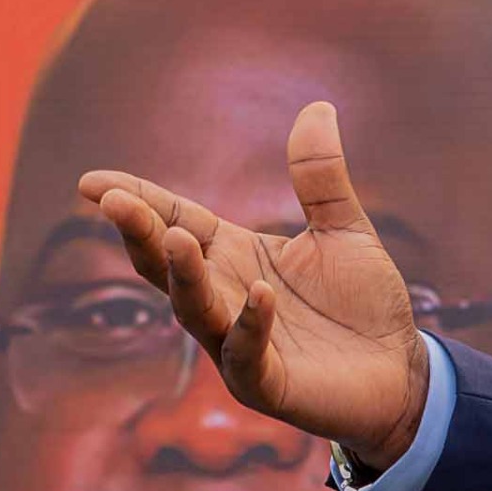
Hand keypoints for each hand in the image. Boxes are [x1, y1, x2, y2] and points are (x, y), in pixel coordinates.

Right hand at [78, 100, 429, 468]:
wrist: (400, 370)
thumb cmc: (363, 302)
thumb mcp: (345, 229)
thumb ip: (321, 178)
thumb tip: (317, 106)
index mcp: (236, 258)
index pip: (177, 223)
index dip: (139, 202)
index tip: (91, 182)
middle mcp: (225, 298)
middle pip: (168, 266)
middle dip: (141, 234)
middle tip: (114, 201)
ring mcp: (240, 345)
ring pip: (196, 311)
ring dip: (184, 277)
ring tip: (176, 238)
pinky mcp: (269, 384)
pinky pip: (249, 356)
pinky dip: (251, 324)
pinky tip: (261, 294)